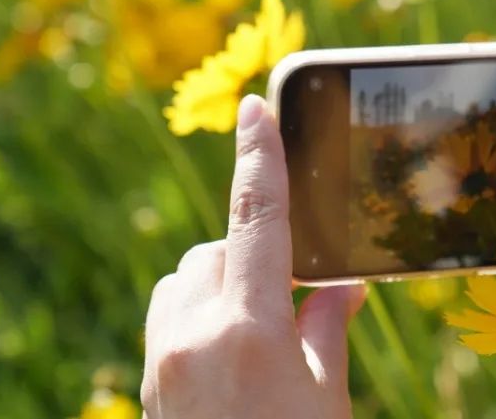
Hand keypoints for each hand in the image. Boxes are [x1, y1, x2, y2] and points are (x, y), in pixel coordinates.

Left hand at [141, 95, 365, 418]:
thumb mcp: (326, 399)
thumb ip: (329, 327)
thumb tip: (346, 284)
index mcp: (249, 332)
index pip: (257, 222)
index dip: (260, 158)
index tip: (255, 107)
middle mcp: (193, 336)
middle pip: (218, 250)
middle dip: (254, 257)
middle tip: (293, 298)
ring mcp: (162, 360)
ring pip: (186, 279)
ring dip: (222, 282)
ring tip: (259, 327)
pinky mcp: (149, 382)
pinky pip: (169, 313)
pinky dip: (198, 310)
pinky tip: (227, 348)